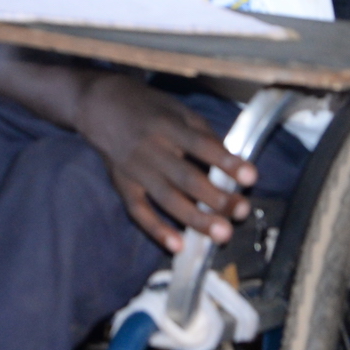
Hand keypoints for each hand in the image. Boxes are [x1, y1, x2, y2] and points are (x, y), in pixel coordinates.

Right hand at [71, 75, 252, 250]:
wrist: (98, 104)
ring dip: (195, 219)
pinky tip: (178, 245)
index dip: (226, 162)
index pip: (201, 145)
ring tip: (222, 234)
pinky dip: (156, 229)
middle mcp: (150, 148)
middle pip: (186, 178)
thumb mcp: (176, 108)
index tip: (251, 177)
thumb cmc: (147, 107)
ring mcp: (134, 169)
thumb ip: (202, 132)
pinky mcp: (122, 184)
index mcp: (168, 125)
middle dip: (216, 198)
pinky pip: (138, 211)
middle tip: (242, 211)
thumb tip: (228, 162)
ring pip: (166, 199)